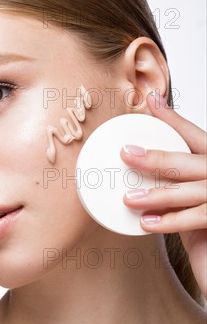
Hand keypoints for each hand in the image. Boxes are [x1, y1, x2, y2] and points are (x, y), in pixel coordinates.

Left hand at [120, 91, 206, 297]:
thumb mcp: (192, 209)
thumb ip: (177, 193)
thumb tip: (141, 183)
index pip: (196, 137)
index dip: (174, 119)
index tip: (151, 100)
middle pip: (192, 160)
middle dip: (158, 156)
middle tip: (126, 153)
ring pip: (193, 188)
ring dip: (158, 193)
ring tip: (129, 198)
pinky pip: (198, 216)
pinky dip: (170, 220)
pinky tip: (147, 223)